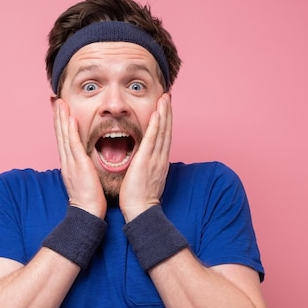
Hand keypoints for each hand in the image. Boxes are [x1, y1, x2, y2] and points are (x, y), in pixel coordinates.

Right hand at [53, 99, 106, 218]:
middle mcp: (67, 160)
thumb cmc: (89, 198)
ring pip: (64, 136)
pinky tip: (69, 119)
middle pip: (60, 134)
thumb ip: (84, 167)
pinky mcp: (78, 165)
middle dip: (58, 116)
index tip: (60, 110)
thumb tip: (86, 161)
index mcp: (69, 163)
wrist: (87, 212)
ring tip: (60, 103)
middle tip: (56, 100)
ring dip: (62, 118)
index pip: (63, 139)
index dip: (60, 124)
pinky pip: (73, 144)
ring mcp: (71, 162)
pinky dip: (70, 131)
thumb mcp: (85, 178)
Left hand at [119, 94, 171, 221]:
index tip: (165, 108)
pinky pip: (153, 140)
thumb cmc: (139, 198)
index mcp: (159, 162)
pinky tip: (157, 113)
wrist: (140, 211)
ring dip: (164, 113)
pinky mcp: (147, 161)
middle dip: (168, 112)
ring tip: (165, 98)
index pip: (164, 137)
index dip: (166, 122)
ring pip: (162, 131)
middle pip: (166, 130)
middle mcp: (160, 158)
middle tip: (168, 96)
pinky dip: (156, 126)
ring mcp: (155, 159)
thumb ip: (145, 167)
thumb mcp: (145, 178)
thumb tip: (142, 161)